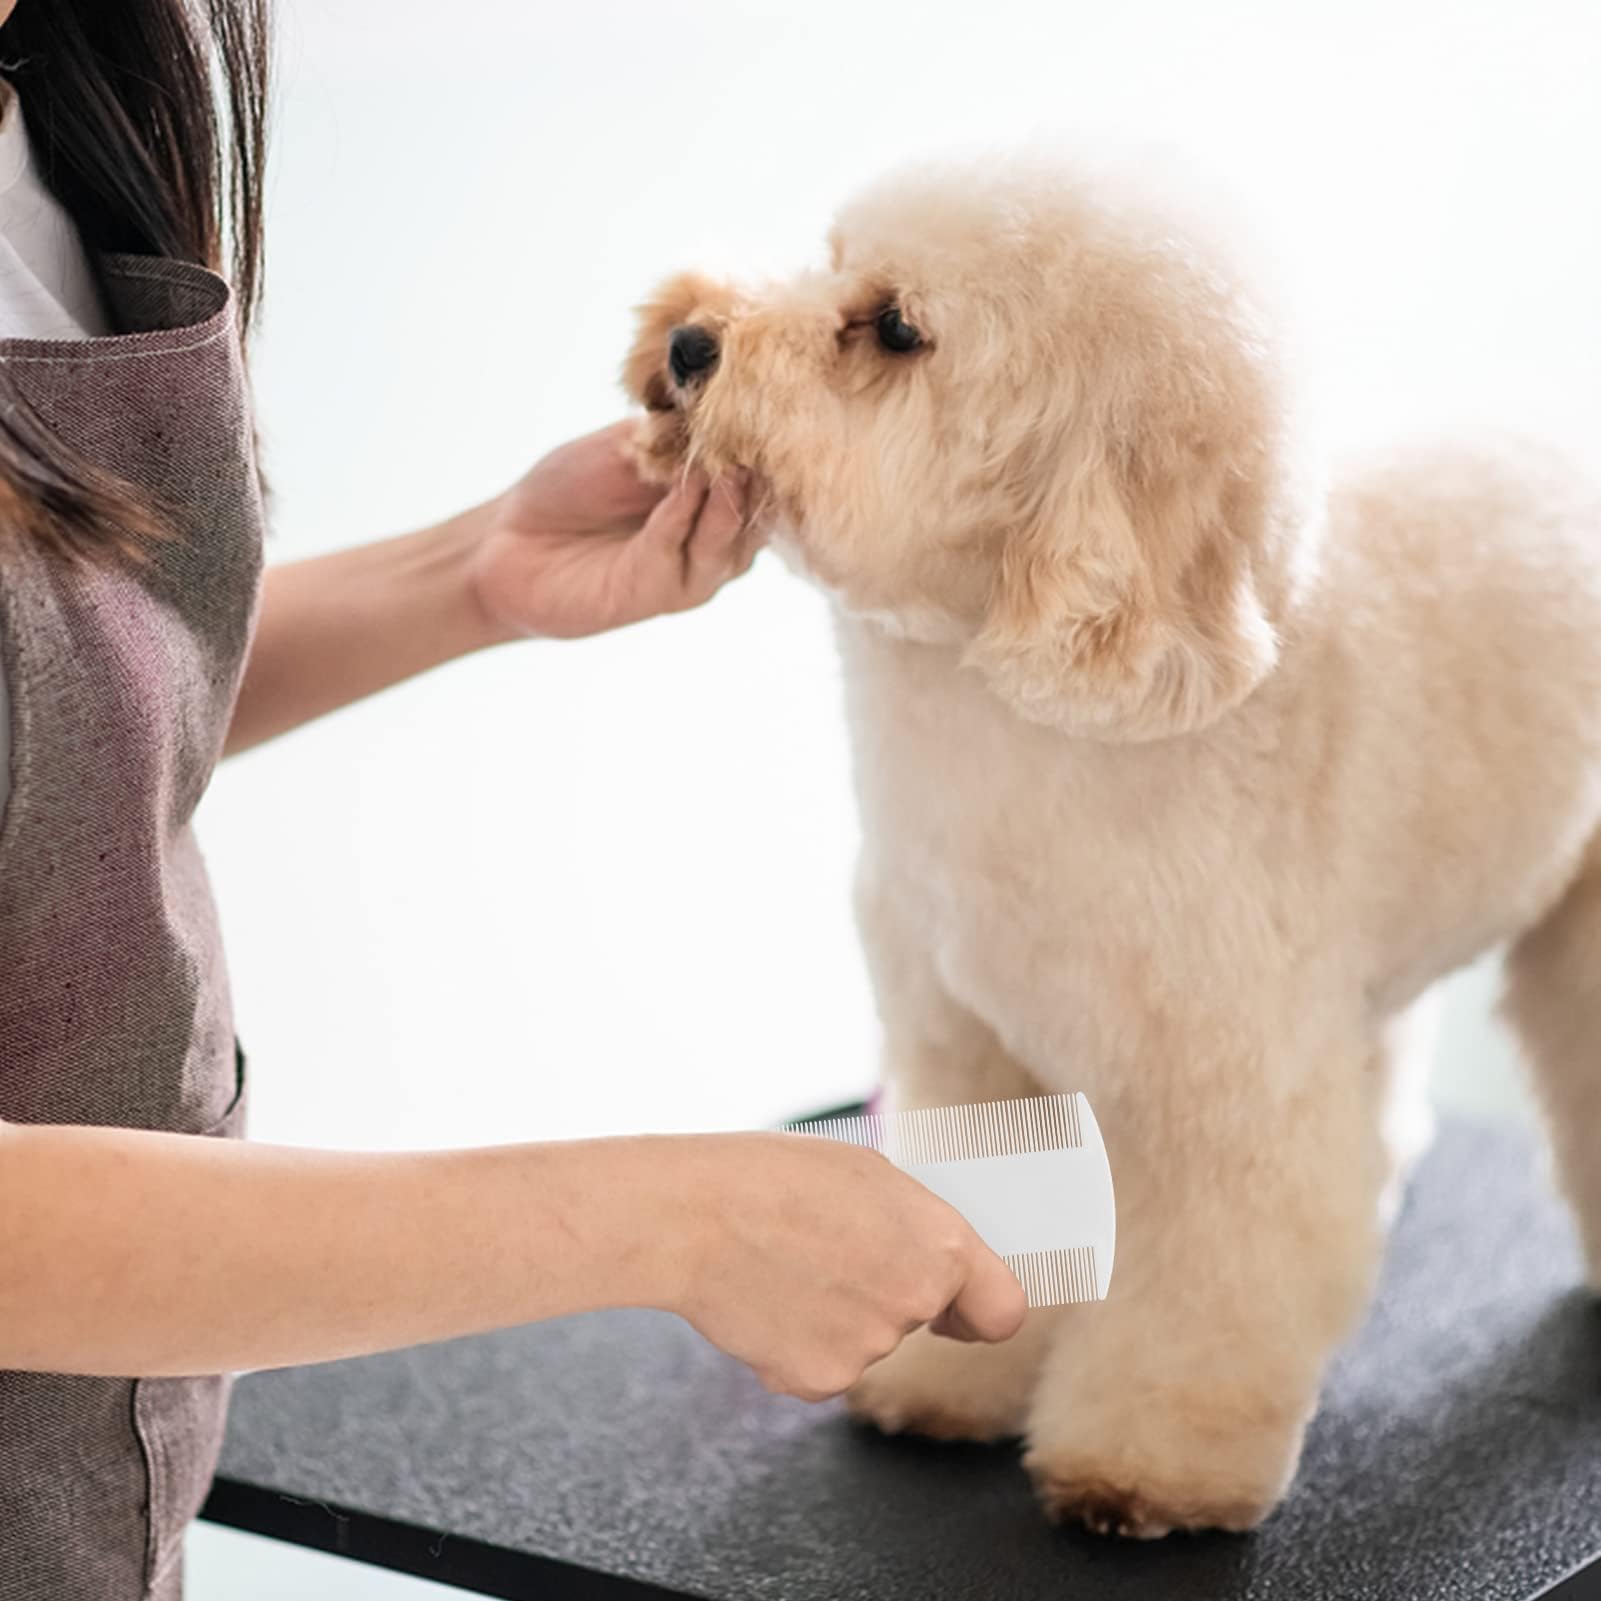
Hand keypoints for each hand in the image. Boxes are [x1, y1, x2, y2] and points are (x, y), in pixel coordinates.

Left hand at [469, 420, 758, 639]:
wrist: (508, 539)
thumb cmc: (570, 488)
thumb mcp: (629, 446)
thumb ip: (675, 434)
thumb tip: (723, 405)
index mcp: (712, 499)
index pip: (758, 474)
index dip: (765, 444)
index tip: (774, 406)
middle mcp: (712, 539)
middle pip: (754, 512)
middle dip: (759, 477)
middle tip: (765, 439)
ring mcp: (689, 570)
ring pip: (726, 541)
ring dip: (729, 502)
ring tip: (733, 465)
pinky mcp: (656, 593)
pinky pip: (676, 551)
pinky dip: (682, 517)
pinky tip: (685, 488)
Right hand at [659, 1133, 1026, 1401]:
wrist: (693, 1216)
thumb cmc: (774, 1177)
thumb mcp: (868, 1176)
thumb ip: (916, 1226)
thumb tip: (934, 1267)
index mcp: (939, 1245)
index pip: (1002, 1309)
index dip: (977, 1311)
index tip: (955, 1312)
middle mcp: (915, 1302)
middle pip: (918, 1318)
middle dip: (885, 1293)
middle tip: (826, 1251)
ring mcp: (868, 1349)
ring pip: (864, 1340)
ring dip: (835, 1314)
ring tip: (784, 1263)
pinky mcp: (817, 1381)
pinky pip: (820, 1365)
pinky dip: (796, 1343)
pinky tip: (766, 1299)